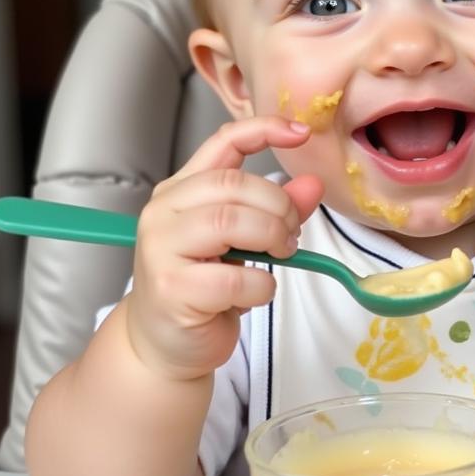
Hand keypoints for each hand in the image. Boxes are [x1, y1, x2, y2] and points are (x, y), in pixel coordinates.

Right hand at [125, 117, 323, 380]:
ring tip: (279, 257)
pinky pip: (234, 276)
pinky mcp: (171, 288)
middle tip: (291, 236)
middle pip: (234, 186)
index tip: (302, 133)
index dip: (264, 130)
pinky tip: (254, 292)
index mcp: (182, 190)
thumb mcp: (244, 242)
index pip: (222, 143)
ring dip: (271, 239)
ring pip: (231, 223)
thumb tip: (313, 185)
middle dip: (278, 207)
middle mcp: (164, 212)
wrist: (167, 345)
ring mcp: (161, 249)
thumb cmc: (206, 288)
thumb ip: (276, 210)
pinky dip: (261, 285)